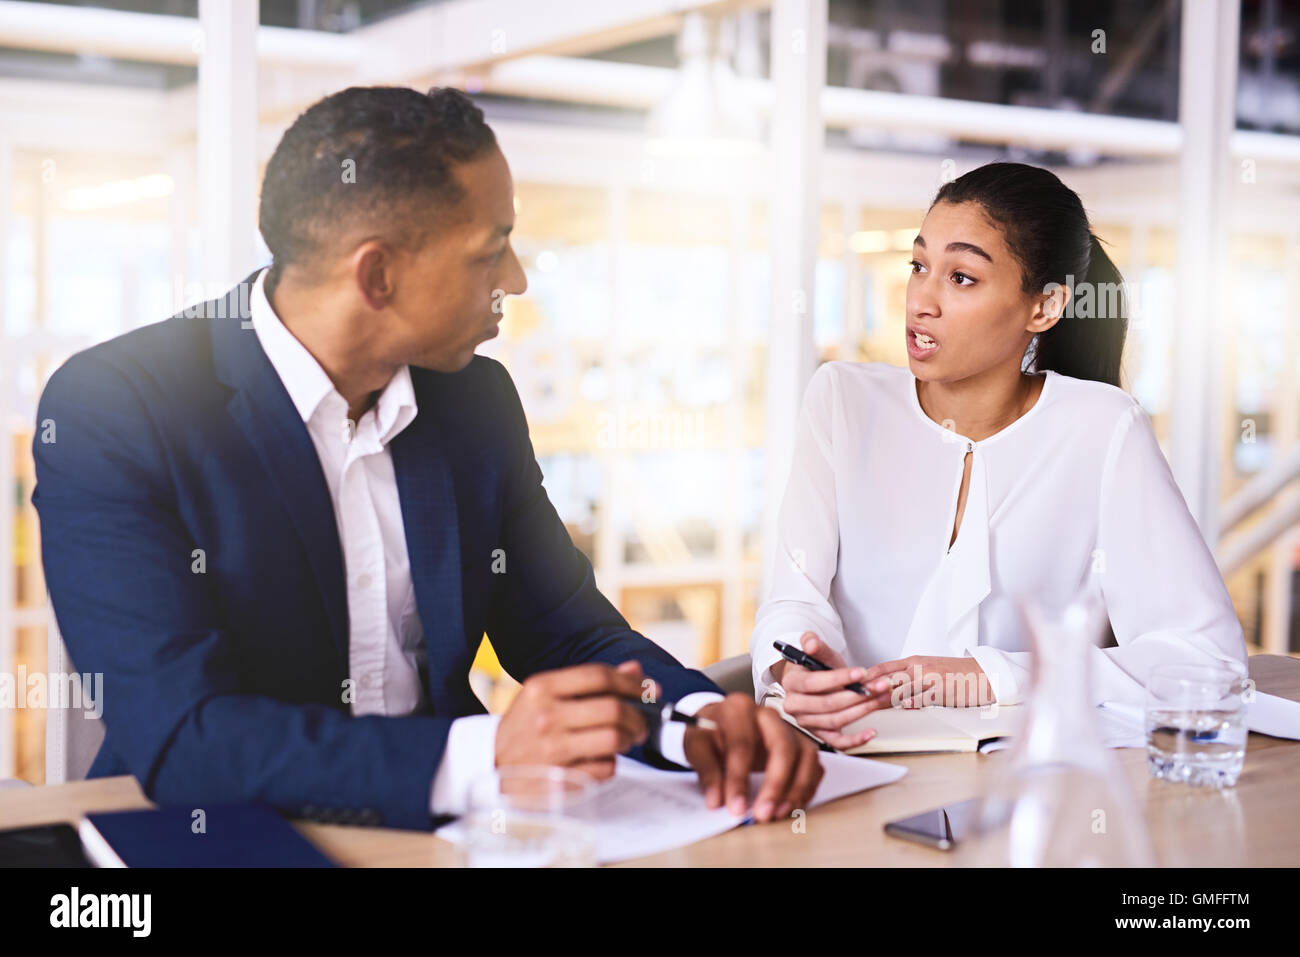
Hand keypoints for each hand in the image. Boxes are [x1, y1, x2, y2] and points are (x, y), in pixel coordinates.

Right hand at [495, 660, 652, 780]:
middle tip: (641, 724)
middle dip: (637, 717)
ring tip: (626, 741)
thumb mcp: (546, 695)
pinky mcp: (559, 780)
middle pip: (613, 709)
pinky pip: (605, 769)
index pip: (599, 676)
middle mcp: (546, 716)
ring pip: (614, 740)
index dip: (632, 683)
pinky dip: (611, 764)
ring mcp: (551, 750)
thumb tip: (635, 670)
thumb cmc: (524, 726)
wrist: (489, 764)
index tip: (649, 689)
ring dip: (628, 740)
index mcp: (542, 688)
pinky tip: (601, 761)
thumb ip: (589, 683)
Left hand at [682, 693, 823, 822]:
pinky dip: (806, 788)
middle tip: (763, 813)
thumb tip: (717, 800)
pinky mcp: (800, 745)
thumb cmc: (709, 734)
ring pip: (805, 756)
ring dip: (796, 789)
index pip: (742, 744)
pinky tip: (790, 806)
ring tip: (778, 814)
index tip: (735, 807)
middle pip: (783, 747)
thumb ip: (707, 772)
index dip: (738, 779)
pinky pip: (814, 766)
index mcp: (738, 708)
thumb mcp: (696, 746)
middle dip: (775, 784)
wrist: (717, 726)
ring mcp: (788, 729)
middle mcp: (768, 715)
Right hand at [771, 631, 891, 749]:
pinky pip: (837, 742)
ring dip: (862, 711)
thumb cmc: (817, 668)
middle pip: (826, 704)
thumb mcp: (818, 652)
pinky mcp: (820, 734)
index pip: (812, 683)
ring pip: (835, 721)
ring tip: (880, 698)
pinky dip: (855, 740)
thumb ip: (814, 643)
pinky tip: (871, 732)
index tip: (861, 673)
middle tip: (878, 686)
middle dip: (856, 695)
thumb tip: (811, 643)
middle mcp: (794, 706)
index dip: (838, 678)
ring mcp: (806, 722)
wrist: (816, 682)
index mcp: (791, 683)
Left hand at [861, 655, 994, 707]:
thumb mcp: (928, 670)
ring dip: (884, 699)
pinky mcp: (942, 691)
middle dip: (869, 689)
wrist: (983, 675)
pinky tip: (902, 707)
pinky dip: (911, 703)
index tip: (851, 684)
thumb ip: (908, 677)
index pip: (883, 667)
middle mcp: (919, 668)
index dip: (866, 676)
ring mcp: (930, 679)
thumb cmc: (954, 675)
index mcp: (914, 661)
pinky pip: (923, 698)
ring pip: (902, 689)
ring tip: (868, 706)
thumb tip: (886, 688)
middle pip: (888, 679)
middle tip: (853, 698)